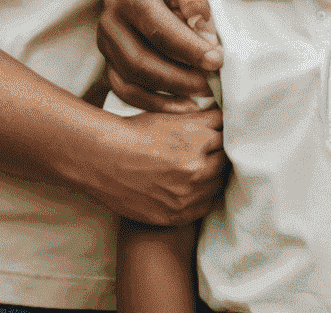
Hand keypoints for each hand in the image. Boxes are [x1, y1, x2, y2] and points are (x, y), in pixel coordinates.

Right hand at [81, 107, 224, 224]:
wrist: (103, 159)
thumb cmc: (134, 132)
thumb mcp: (171, 117)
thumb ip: (200, 121)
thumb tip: (220, 121)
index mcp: (199, 136)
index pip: (226, 131)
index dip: (222, 131)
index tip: (219, 133)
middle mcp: (197, 165)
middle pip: (226, 159)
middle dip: (221, 153)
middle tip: (213, 152)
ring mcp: (187, 193)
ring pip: (218, 184)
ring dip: (214, 176)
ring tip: (202, 171)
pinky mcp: (176, 214)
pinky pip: (204, 206)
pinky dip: (202, 197)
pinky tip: (194, 189)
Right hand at [99, 0, 228, 111]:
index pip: (154, 21)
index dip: (185, 44)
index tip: (217, 57)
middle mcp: (112, 10)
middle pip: (140, 56)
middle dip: (179, 74)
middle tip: (213, 81)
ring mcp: (108, 35)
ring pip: (130, 75)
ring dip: (167, 92)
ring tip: (203, 96)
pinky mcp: (111, 52)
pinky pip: (123, 86)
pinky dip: (150, 102)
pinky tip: (182, 108)